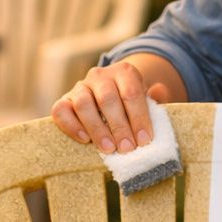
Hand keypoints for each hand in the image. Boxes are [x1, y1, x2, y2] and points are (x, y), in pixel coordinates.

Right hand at [52, 62, 170, 151]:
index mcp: (124, 72)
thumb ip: (155, 98)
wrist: (110, 98)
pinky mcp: (64, 100)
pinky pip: (61, 110)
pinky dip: (71, 126)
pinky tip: (85, 140)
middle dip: (119, 126)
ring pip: (83, 104)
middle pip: (107, 99)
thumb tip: (160, 91)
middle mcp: (100, 75)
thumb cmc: (132, 105)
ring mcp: (80, 87)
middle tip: (127, 148)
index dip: (138, 117)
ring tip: (108, 149)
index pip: (131, 93)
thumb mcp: (147, 100)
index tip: (144, 140)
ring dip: (97, 128)